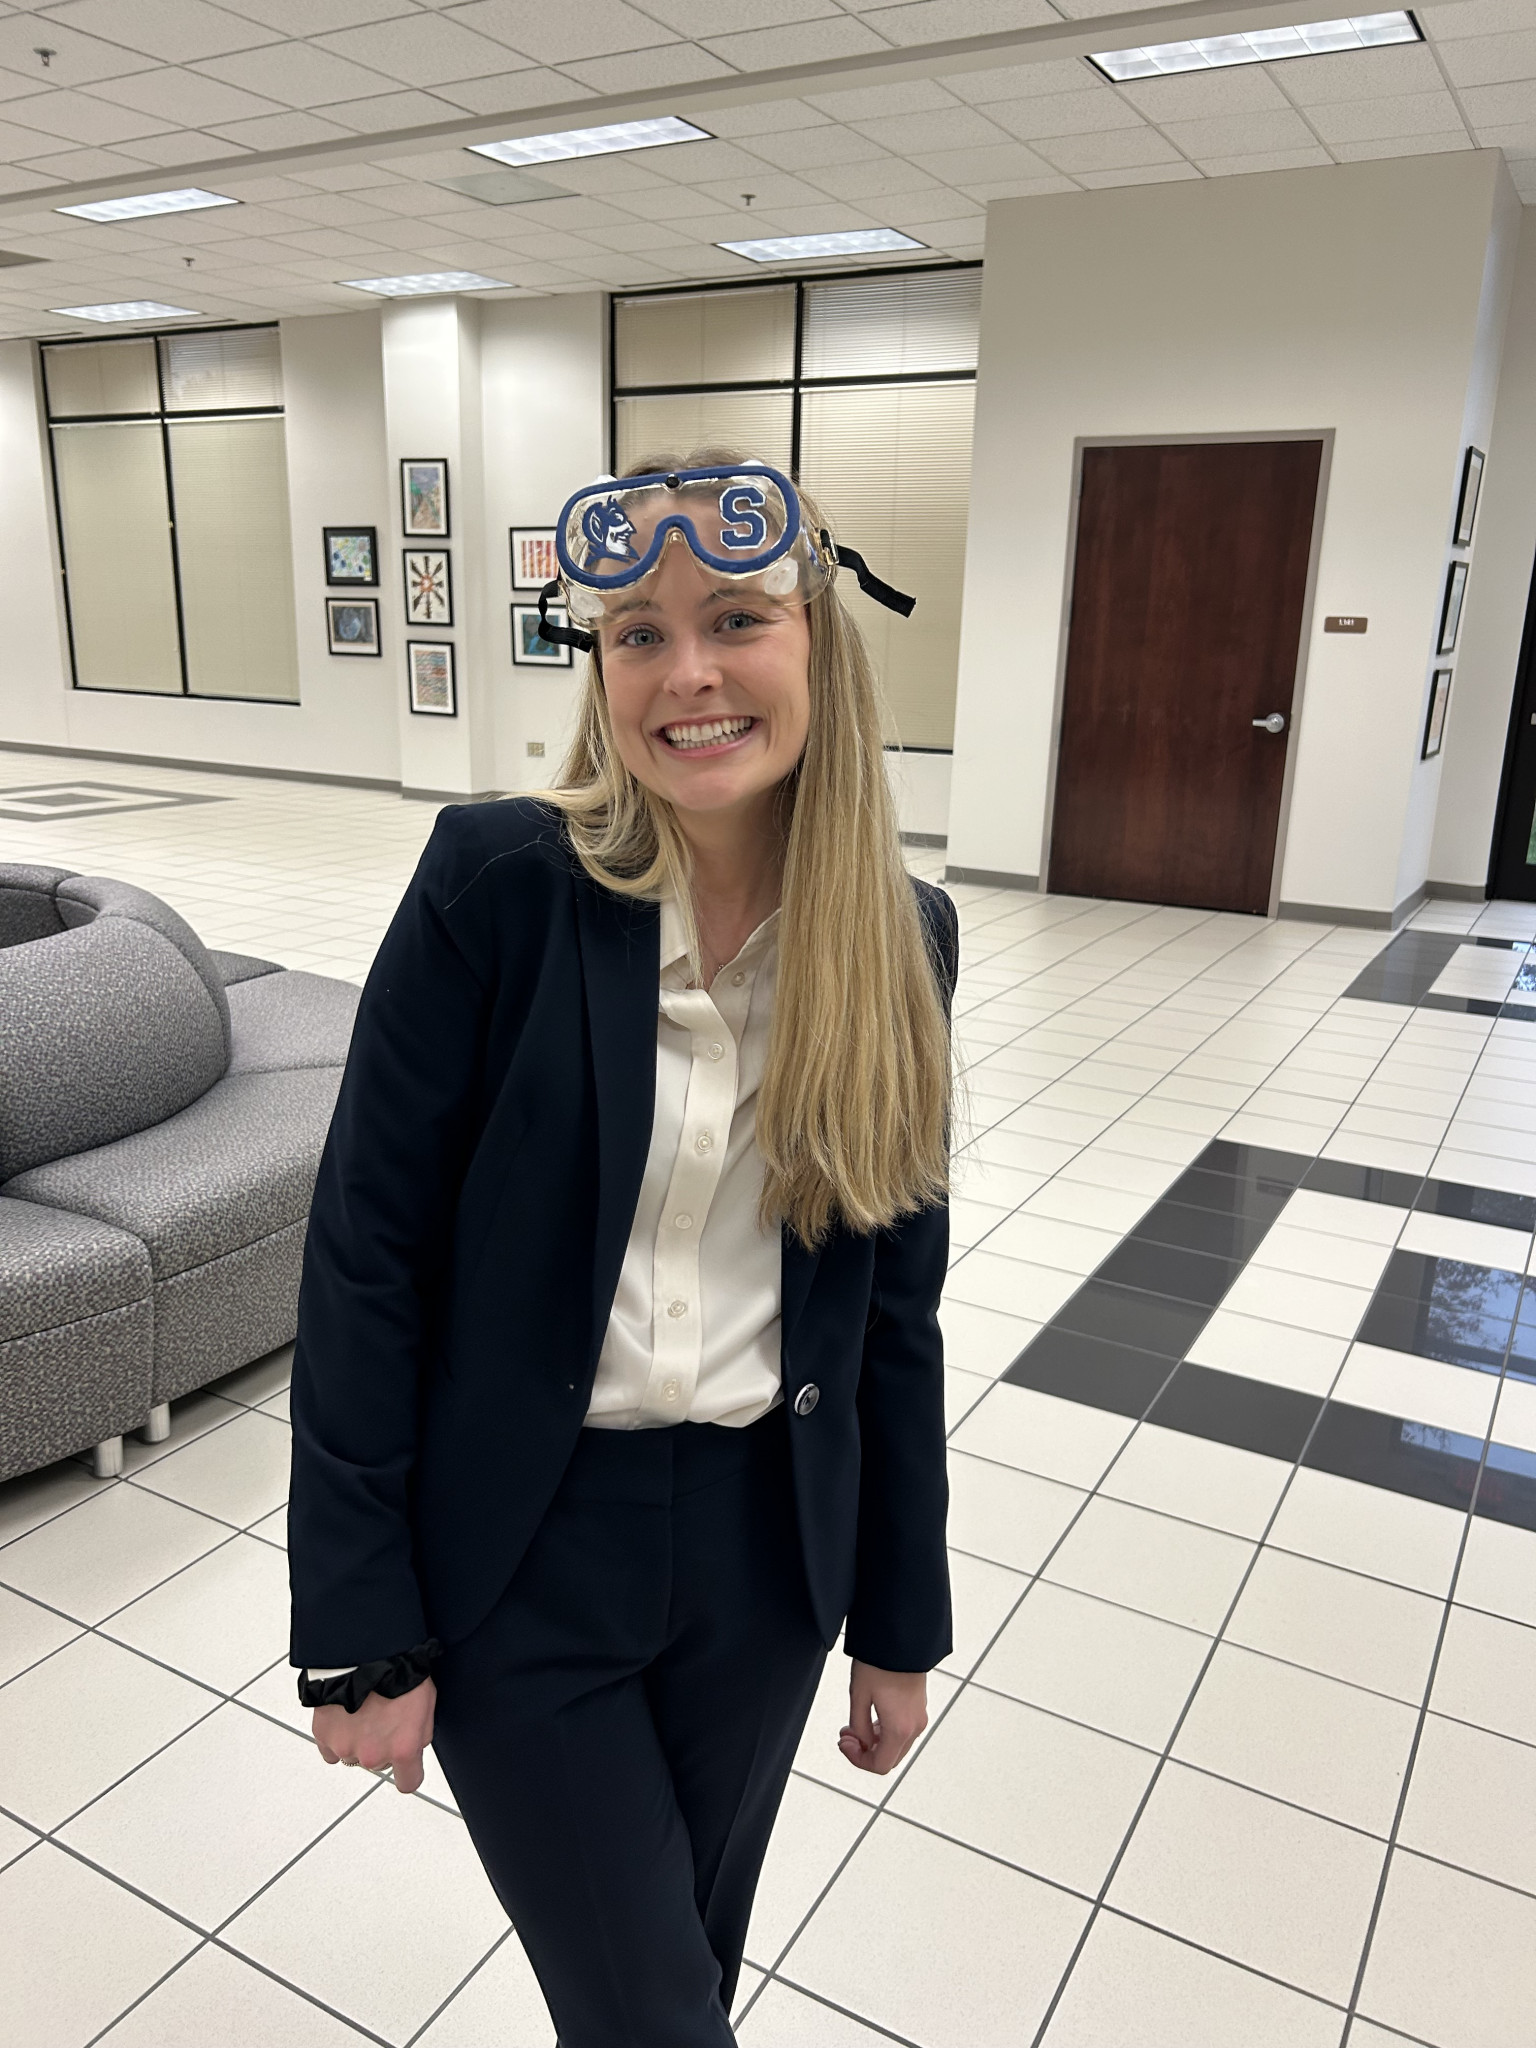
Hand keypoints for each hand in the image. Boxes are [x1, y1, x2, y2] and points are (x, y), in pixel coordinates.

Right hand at [313, 1676, 436, 1794]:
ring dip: (357, 1739)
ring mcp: (346, 1746)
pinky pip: (330, 1748)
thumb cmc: (398, 1668)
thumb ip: (420, 1733)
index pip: (408, 1782)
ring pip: (353, 1754)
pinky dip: (336, 1736)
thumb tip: (414, 1744)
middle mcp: (373, 1754)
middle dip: (381, 1746)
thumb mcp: (427, 1702)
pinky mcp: (323, 1736)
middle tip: (382, 1718)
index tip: (406, 1766)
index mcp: (403, 1748)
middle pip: (379, 1763)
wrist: (365, 1649)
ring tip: (363, 1710)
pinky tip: (344, 1715)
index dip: (408, 1772)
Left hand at [839, 1660, 927, 1775]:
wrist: (901, 1638)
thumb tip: (860, 1741)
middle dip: (865, 1752)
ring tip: (855, 1725)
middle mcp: (914, 1726)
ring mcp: (919, 1717)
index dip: (858, 1760)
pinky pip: (903, 1731)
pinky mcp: (919, 1707)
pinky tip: (872, 1717)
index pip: (880, 1765)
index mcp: (900, 1728)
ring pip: (896, 1746)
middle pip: (890, 1759)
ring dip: (875, 1742)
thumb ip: (859, 1726)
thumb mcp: (859, 1695)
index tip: (845, 1744)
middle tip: (848, 1736)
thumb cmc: (881, 1661)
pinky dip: (885, 1732)